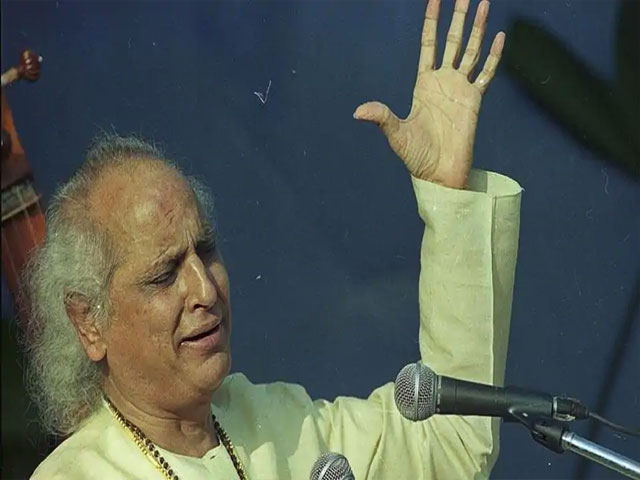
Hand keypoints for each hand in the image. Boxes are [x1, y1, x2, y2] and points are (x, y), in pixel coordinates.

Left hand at [354, 0, 504, 188]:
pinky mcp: (475, 101)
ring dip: (479, 29)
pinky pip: (486, 74)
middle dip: (458, 19)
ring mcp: (461, 90)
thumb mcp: (396, 135)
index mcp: (423, 84)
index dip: (431, 23)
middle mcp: (443, 82)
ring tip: (484, 5)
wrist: (439, 173)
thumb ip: (381, 118)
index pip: (428, 45)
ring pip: (472, 52)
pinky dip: (493, 57)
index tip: (435, 0)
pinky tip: (499, 38)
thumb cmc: (416, 157)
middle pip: (453, 42)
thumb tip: (358, 112)